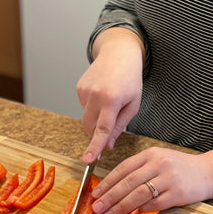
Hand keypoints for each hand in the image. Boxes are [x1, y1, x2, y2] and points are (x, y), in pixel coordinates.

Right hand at [77, 28, 144, 162]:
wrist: (119, 53)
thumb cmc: (130, 79)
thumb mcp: (133, 104)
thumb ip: (120, 126)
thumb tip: (107, 145)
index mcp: (112, 100)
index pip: (102, 129)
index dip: (95, 147)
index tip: (87, 160)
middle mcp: (95, 95)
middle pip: (89, 128)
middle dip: (97, 134)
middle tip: (110, 123)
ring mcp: (85, 90)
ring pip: (86, 118)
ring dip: (96, 117)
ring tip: (110, 100)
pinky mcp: (79, 87)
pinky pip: (84, 106)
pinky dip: (92, 106)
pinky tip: (102, 92)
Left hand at [91, 147, 211, 213]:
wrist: (208, 172)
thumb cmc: (179, 168)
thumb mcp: (159, 160)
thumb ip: (140, 170)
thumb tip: (113, 189)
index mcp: (151, 154)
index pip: (124, 168)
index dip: (108, 182)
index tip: (95, 194)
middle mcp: (159, 163)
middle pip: (128, 182)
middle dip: (110, 196)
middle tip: (96, 208)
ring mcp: (168, 178)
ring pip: (138, 194)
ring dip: (120, 207)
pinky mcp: (176, 193)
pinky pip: (153, 204)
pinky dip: (139, 211)